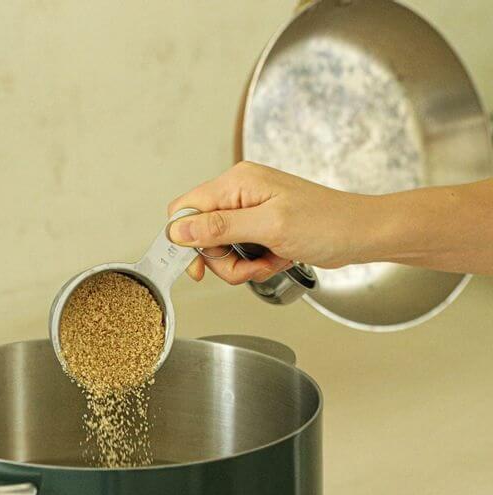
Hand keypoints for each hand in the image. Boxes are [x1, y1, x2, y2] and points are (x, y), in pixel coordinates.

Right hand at [167, 161, 366, 283]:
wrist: (360, 234)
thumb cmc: (327, 223)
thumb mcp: (268, 226)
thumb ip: (220, 227)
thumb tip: (178, 230)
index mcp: (236, 183)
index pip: (186, 209)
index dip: (186, 241)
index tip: (200, 266)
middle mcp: (239, 194)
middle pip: (201, 236)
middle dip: (223, 260)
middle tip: (249, 266)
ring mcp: (249, 212)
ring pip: (220, 250)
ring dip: (241, 266)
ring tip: (268, 262)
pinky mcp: (259, 228)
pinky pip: (240, 253)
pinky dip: (255, 265)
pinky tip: (275, 260)